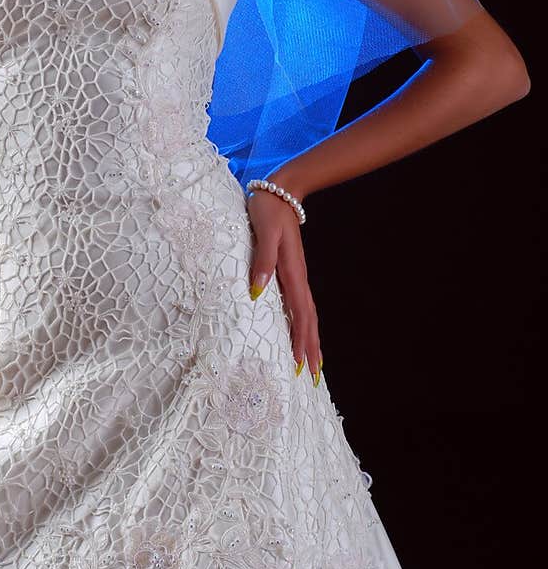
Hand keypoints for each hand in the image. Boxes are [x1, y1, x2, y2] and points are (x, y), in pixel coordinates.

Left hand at [247, 188, 322, 382]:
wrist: (280, 191)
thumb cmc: (268, 211)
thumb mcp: (264, 232)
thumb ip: (262, 261)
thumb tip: (257, 292)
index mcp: (292, 272)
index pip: (299, 314)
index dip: (300, 340)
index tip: (299, 363)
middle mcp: (298, 278)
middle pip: (308, 320)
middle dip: (310, 349)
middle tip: (310, 377)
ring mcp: (296, 276)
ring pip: (307, 314)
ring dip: (309, 340)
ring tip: (311, 363)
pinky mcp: (290, 272)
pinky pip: (299, 305)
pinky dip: (303, 323)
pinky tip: (299, 331)